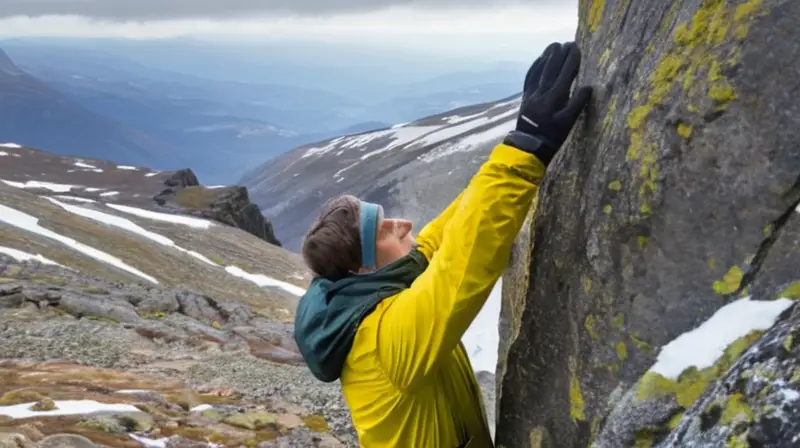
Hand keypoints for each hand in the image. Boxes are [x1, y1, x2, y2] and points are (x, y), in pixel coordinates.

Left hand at [504, 41, 591, 164]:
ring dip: (547, 57)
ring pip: (539, 71)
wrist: (528, 146)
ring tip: (553, 45)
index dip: (571, 59)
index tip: (576, 47)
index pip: (565, 73)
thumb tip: (588, 87)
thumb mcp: (569, 123)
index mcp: (555, 97)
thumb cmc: (552, 136)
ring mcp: (532, 94)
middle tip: (567, 43)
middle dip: (560, 54)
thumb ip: (578, 104)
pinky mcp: (525, 97)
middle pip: (552, 68)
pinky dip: (535, 67)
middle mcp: (542, 92)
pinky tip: (539, 61)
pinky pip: (529, 78)